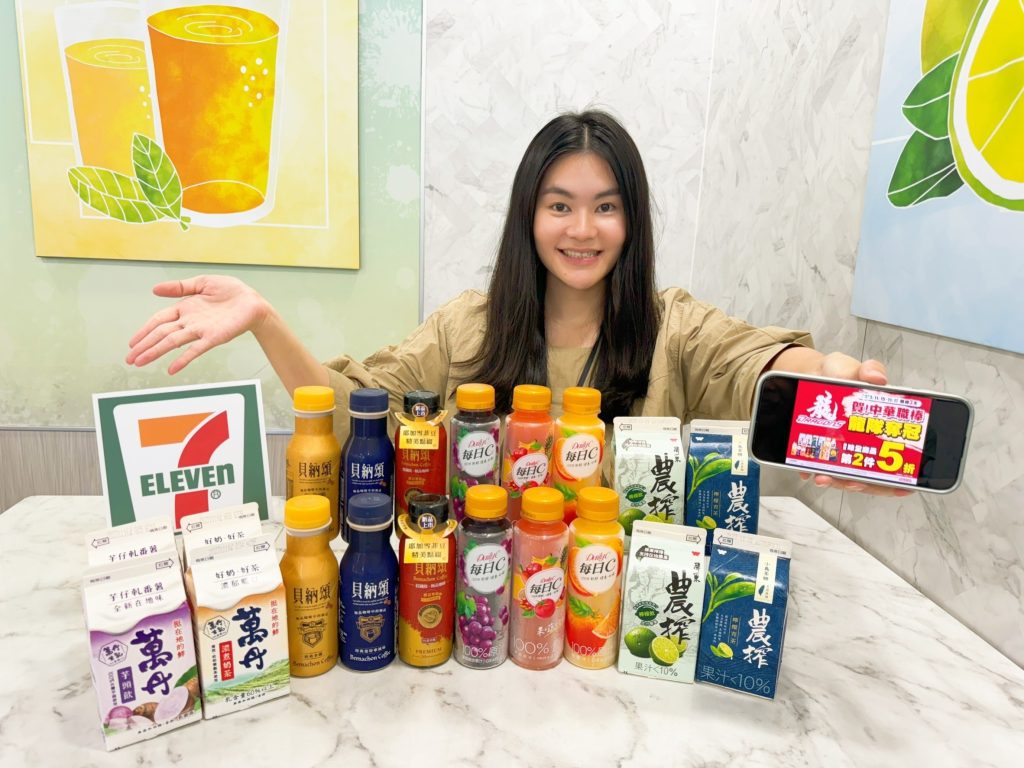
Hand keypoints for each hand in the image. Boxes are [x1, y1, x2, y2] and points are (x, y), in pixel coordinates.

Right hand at [126, 275, 269, 373]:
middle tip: (130, 359)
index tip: (132, 343)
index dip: (144, 330)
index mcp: (184, 308)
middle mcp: (189, 321)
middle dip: (144, 345)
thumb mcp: (202, 282)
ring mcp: (200, 330)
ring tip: (141, 362)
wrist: (253, 301)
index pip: (158, 320)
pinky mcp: (213, 337)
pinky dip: (183, 359)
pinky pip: (196, 349)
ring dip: (156, 352)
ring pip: (173, 342)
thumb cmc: (231, 292)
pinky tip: (171, 369)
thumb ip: (179, 286)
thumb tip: (154, 289)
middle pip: (161, 334)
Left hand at [809, 353, 910, 496]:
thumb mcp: (851, 367)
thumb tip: (877, 378)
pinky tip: (807, 472)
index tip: (901, 486)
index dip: (902, 475)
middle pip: (872, 473)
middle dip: (864, 483)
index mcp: (879, 424)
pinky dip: (813, 471)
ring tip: (823, 478)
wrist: (810, 376)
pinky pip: (819, 467)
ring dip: (837, 481)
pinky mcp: (821, 449)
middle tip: (852, 483)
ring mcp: (842, 447)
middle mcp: (864, 440)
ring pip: (846, 474)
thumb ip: (867, 370)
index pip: (897, 455)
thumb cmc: (837, 374)